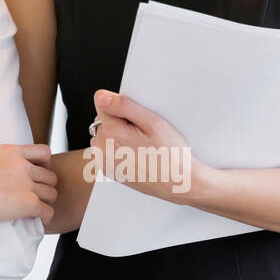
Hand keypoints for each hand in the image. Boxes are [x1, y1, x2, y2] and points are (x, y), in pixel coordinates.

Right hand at [0, 143, 56, 223]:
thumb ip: (4, 163)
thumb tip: (5, 176)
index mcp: (14, 152)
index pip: (44, 152)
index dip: (45, 165)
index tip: (37, 174)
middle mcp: (23, 165)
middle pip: (51, 177)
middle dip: (45, 186)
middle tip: (35, 196)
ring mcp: (27, 184)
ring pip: (52, 194)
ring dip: (45, 202)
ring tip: (36, 210)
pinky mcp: (29, 202)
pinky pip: (48, 211)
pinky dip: (45, 217)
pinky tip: (37, 220)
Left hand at [87, 89, 210, 201]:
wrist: (179, 183)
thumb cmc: (171, 155)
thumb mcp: (153, 122)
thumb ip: (123, 105)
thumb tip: (100, 96)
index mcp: (112, 133)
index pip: (102, 103)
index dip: (121, 107)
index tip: (136, 117)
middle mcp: (103, 149)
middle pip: (102, 120)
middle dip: (119, 121)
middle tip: (143, 133)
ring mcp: (104, 162)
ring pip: (104, 135)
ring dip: (117, 135)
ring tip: (140, 145)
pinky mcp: (108, 171)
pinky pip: (106, 150)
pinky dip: (117, 148)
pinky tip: (136, 154)